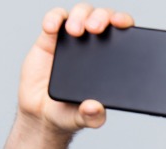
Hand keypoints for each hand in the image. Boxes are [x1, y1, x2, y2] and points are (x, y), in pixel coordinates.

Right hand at [17, 3, 134, 133]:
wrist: (41, 114)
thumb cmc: (69, 113)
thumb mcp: (84, 119)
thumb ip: (92, 116)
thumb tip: (95, 108)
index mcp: (110, 60)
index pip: (123, 34)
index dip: (124, 22)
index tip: (121, 24)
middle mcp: (93, 45)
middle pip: (102, 17)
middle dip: (102, 16)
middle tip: (95, 29)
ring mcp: (71, 40)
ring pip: (81, 13)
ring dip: (80, 15)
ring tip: (75, 31)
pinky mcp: (49, 39)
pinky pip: (54, 19)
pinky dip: (54, 18)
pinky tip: (52, 28)